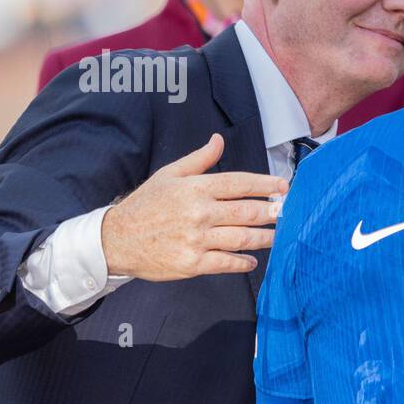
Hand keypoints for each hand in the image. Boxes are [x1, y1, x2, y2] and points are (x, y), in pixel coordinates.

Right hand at [101, 133, 288, 280]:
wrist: (115, 239)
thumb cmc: (145, 205)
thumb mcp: (169, 175)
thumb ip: (199, 159)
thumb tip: (219, 140)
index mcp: (195, 188)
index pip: (239, 183)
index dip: (265, 185)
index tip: (284, 187)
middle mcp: (199, 212)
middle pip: (247, 211)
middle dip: (272, 212)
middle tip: (288, 213)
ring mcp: (196, 239)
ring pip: (242, 237)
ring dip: (265, 237)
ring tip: (277, 236)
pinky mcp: (192, 262)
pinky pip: (226, 263)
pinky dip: (242, 262)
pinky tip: (252, 261)